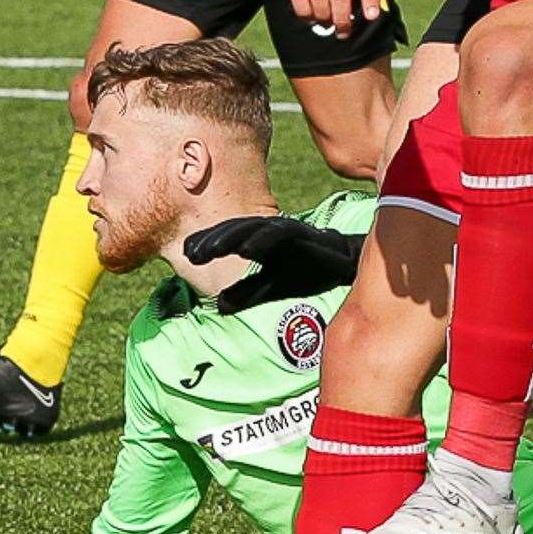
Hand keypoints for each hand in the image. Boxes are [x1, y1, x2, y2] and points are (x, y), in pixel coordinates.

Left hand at [184, 215, 364, 313]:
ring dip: (230, 237)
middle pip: (234, 229)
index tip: (186, 254)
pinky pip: (279, 233)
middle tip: (190, 253)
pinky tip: (246, 249)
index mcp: (259, 241)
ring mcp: (286, 230)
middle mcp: (269, 231)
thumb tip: (219, 306)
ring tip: (210, 250)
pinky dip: (262, 240)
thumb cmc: (309, 271)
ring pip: (252, 227)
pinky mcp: (303, 234)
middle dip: (212, 239)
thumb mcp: (273, 287)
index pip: (228, 238)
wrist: (346, 265)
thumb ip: (248, 293)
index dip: (207, 243)